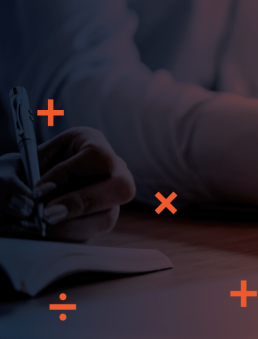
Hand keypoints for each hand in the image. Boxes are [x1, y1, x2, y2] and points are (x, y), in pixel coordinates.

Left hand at [0, 127, 134, 240]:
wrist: (14, 199)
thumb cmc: (16, 177)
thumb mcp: (8, 171)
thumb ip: (11, 183)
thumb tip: (26, 203)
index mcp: (90, 143)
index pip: (97, 157)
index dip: (68, 175)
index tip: (37, 190)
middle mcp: (110, 170)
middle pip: (122, 187)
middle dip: (81, 204)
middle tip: (47, 215)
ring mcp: (109, 199)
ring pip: (108, 217)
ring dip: (70, 226)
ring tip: (39, 226)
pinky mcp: (99, 223)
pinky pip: (93, 236)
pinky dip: (66, 237)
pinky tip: (45, 232)